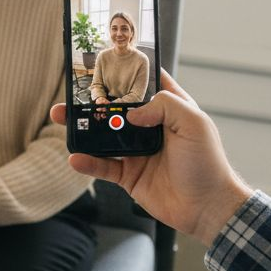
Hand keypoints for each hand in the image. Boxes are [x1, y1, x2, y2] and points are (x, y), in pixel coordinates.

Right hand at [51, 70, 252, 245]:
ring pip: (103, 136)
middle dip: (94, 101)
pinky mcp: (129, 175)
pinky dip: (88, 162)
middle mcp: (151, 128)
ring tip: (62, 119)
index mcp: (170, 110)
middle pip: (117, 109)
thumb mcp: (194, 123)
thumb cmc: (208, 164)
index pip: (146, 84)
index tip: (106, 63)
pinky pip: (103, 166)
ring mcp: (138, 152)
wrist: (207, 207)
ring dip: (83, 128)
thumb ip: (165, 105)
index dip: (128, 72)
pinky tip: (75, 158)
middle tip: (72, 94)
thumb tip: (132, 112)